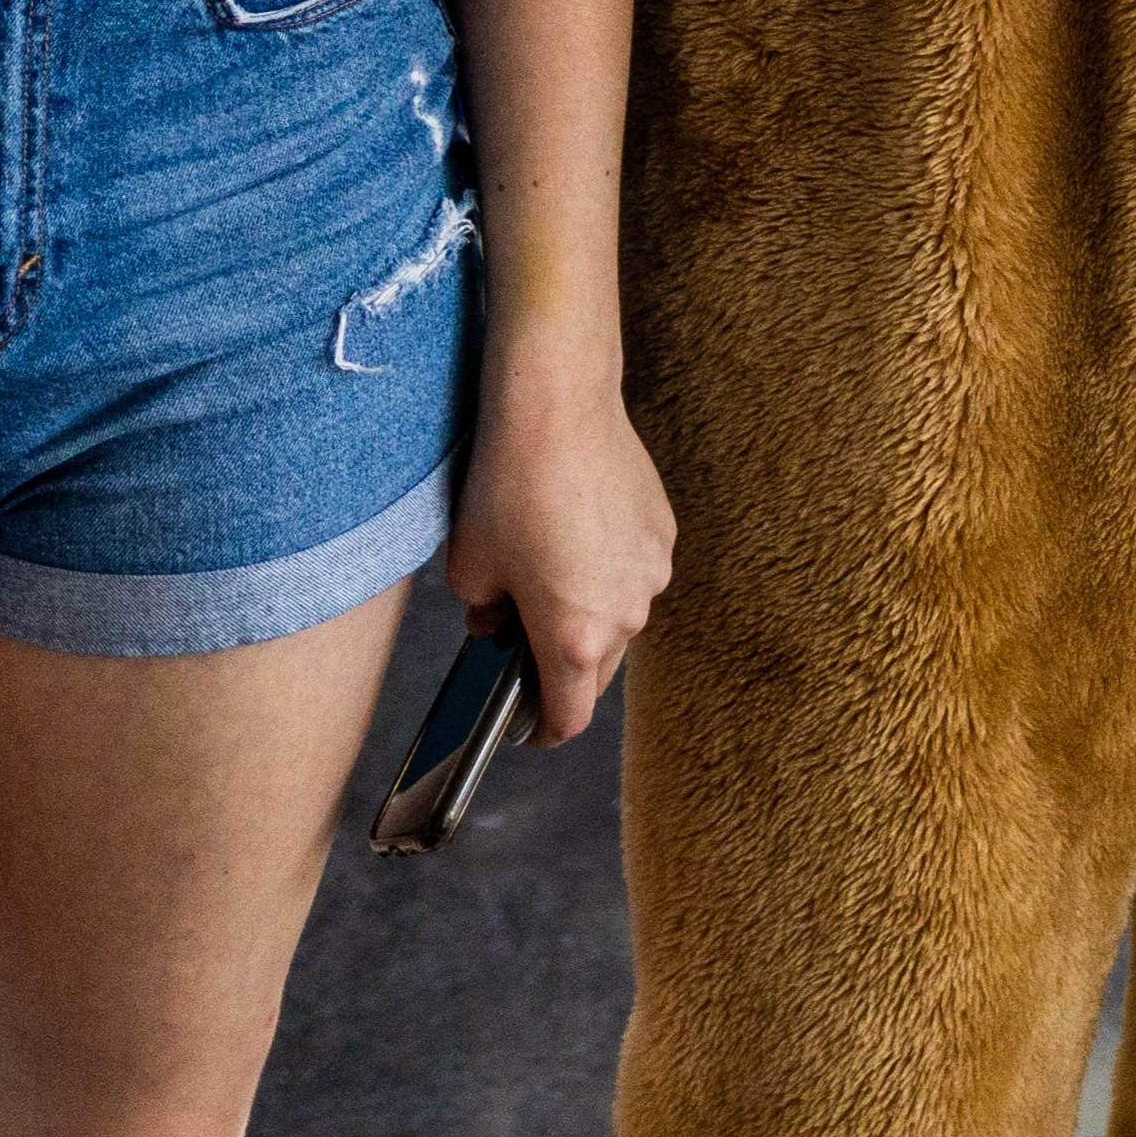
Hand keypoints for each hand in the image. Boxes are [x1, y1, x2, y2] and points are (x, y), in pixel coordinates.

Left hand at [443, 322, 671, 741]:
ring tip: (551, 567)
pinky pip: (634, 572)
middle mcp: (627, 615)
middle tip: (522, 632)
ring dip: (590, 614)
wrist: (559, 407)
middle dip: (562, 666)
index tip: (524, 722)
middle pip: (597, 671)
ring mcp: (653, 572)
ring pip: (620, 619)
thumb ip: (486, 619)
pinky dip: (609, 570)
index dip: (541, 729)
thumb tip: (499, 625)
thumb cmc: (509, 488)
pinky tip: (578, 531)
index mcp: (575, 640)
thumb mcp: (471, 570)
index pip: (568, 718)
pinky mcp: (664, 531)